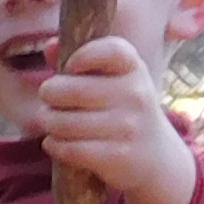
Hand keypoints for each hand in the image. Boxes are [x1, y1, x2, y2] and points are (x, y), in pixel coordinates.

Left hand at [35, 36, 199, 203]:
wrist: (155, 156)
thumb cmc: (123, 111)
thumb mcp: (113, 82)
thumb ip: (82, 61)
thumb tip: (49, 46)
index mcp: (134, 69)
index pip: (111, 50)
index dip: (83, 55)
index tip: (70, 67)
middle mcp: (135, 94)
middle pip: (70, 89)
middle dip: (49, 95)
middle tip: (48, 102)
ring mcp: (128, 126)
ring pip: (64, 122)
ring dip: (48, 123)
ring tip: (51, 123)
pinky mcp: (117, 156)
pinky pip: (69, 148)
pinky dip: (53, 145)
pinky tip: (54, 142)